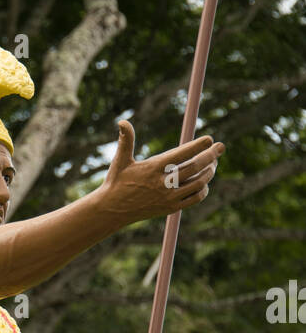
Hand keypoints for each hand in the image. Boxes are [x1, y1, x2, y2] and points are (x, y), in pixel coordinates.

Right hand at [100, 119, 223, 226]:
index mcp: (152, 168)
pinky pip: (195, 198)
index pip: (181, 155)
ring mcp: (168, 198)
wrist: (113, 210)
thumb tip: (122, 122)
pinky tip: (204, 182)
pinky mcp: (171, 208)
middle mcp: (162, 183)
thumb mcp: (120, 160)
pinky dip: (203, 189)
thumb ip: (126, 140)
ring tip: (213, 163)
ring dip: (209, 172)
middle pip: (194, 167)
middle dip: (210, 156)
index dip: (197, 146)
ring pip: (198, 183)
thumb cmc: (117, 182)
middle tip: (220, 147)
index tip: (209, 139)